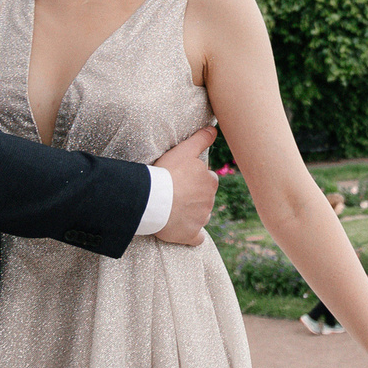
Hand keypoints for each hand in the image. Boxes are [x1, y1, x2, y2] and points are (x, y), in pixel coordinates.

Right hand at [156, 126, 220, 244]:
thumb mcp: (184, 150)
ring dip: (193, 214)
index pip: (208, 179)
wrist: (153, 200)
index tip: (182, 179)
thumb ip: (201, 139)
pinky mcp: (191, 234)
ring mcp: (201, 219)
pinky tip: (184, 232)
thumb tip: (214, 129)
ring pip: (201, 216)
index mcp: (210, 182)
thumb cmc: (167, 173)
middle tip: (177, 193)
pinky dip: (192, 236)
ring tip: (174, 209)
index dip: (195, 179)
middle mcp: (209, 201)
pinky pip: (196, 238)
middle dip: (195, 196)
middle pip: (205, 198)